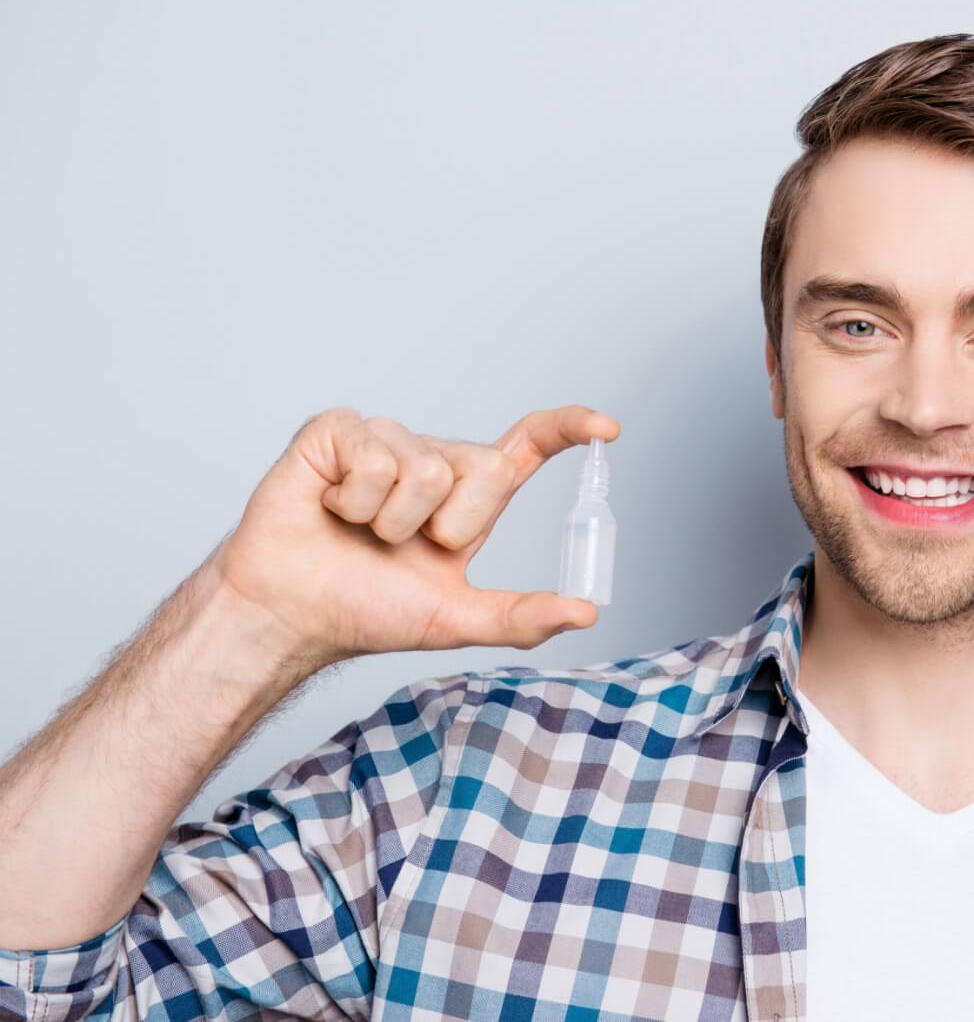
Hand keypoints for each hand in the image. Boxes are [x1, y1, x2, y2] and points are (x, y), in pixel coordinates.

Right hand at [210, 405, 618, 671]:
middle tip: (401, 546)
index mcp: (467, 497)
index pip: (525, 448)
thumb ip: (520, 616)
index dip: (567, 431)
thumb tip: (586, 612)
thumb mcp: (454, 620)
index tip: (608, 428)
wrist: (291, 612)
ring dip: (393, 520)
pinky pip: (376, 455)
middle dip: (449, 524)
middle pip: (487, 468)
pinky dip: (354, 499)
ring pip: (428, 468)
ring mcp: (388, 440)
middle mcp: (434, 459)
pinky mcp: (339, 429)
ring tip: (360, 531)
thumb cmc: (364, 610)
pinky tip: (330, 507)